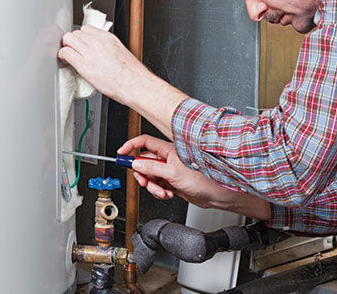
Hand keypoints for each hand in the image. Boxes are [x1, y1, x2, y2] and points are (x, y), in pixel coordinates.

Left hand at [58, 26, 187, 138]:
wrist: (135, 84)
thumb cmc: (132, 74)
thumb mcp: (121, 52)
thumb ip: (108, 48)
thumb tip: (99, 51)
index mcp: (108, 38)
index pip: (86, 29)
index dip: (81, 37)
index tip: (80, 44)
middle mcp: (99, 42)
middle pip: (76, 33)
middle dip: (72, 41)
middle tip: (73, 50)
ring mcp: (91, 52)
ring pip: (68, 39)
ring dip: (66, 46)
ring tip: (69, 55)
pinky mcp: (85, 65)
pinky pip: (66, 52)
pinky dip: (63, 55)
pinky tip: (65, 61)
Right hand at [119, 135, 270, 220]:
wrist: (216, 194)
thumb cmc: (204, 179)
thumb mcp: (172, 173)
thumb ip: (152, 168)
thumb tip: (136, 163)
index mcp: (168, 149)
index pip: (144, 142)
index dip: (131, 147)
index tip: (121, 154)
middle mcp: (168, 158)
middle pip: (144, 162)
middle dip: (143, 174)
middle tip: (145, 182)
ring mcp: (170, 169)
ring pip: (150, 176)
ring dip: (152, 186)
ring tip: (163, 190)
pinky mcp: (172, 181)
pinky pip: (157, 185)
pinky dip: (159, 191)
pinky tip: (168, 193)